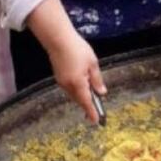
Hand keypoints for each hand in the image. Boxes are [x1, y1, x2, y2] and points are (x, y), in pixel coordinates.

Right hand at [26, 0, 106, 124]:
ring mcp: (61, 82)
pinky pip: (70, 89)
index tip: (96, 121)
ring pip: (74, 95)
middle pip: (80, 100)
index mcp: (78, 83)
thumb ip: (97, 80)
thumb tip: (101, 93)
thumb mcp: (93, 64)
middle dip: (88, 105)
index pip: (87, 102)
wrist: (58, 39)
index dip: (92, 112)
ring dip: (83, 97)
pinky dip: (77, 91)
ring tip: (93, 96)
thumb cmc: (77, 49)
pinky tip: (83, 86)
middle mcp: (68, 85)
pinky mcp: (58, 78)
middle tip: (97, 110)